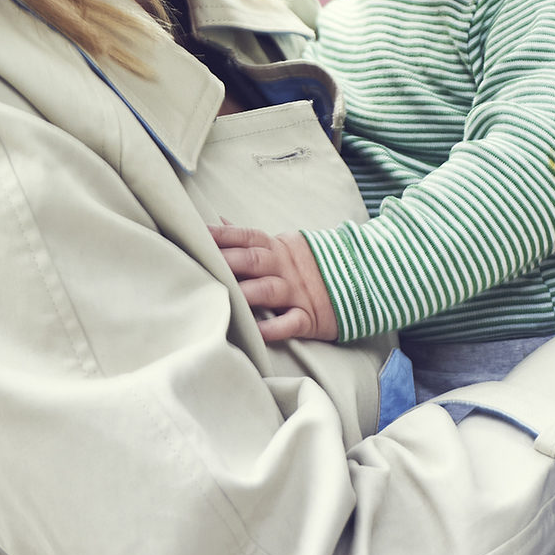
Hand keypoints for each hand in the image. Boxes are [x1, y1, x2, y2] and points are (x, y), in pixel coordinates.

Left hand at [208, 224, 338, 342]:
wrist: (359, 280)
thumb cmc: (309, 265)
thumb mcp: (282, 245)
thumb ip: (250, 239)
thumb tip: (218, 222)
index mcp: (277, 248)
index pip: (247, 237)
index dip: (222, 235)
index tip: (196, 233)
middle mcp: (285, 267)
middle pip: (254, 260)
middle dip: (227, 261)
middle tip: (199, 262)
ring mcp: (297, 292)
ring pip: (268, 290)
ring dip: (246, 293)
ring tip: (223, 297)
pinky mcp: (310, 316)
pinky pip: (291, 322)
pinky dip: (274, 327)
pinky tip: (257, 332)